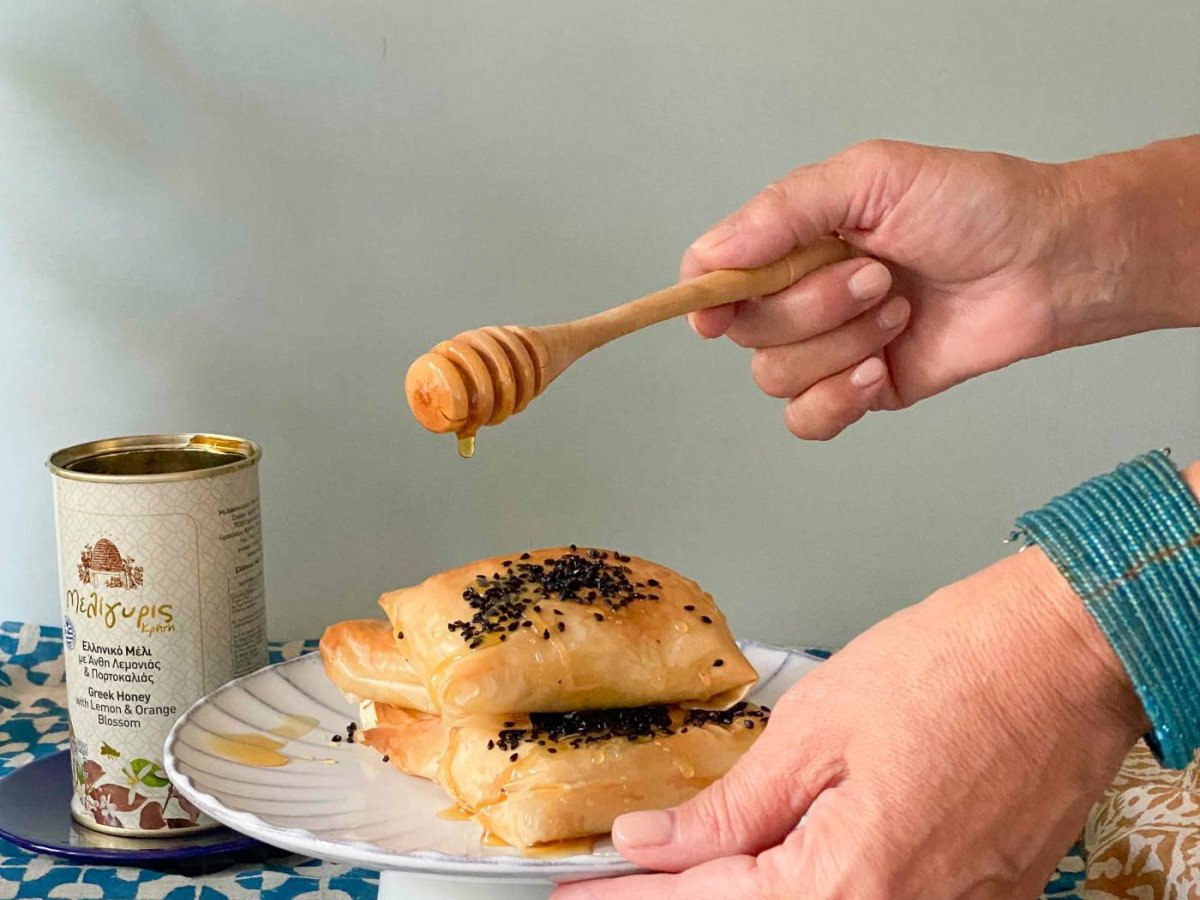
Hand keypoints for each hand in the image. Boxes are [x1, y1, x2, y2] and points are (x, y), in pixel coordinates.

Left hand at [552, 544, 1147, 899]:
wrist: (1066, 653)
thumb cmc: (954, 668)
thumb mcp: (815, 728)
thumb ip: (730, 806)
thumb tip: (656, 843)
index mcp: (852, 884)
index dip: (634, 898)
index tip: (581, 892)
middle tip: (617, 885)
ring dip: (742, 892)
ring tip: (685, 865)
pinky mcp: (976, 898)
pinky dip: (809, 884)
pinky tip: (770, 858)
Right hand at [684, 138, 1199, 439]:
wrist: (1048, 263)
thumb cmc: (974, 206)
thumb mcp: (871, 177)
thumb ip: (783, 211)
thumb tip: (712, 258)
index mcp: (792, 241)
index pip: (713, 277)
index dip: (705, 297)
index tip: (718, 308)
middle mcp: (801, 295)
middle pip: (745, 332)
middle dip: (811, 309)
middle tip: (878, 278)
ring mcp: (829, 347)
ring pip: (776, 377)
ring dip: (839, 346)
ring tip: (900, 312)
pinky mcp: (861, 391)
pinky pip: (808, 421)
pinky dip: (836, 400)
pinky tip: (878, 370)